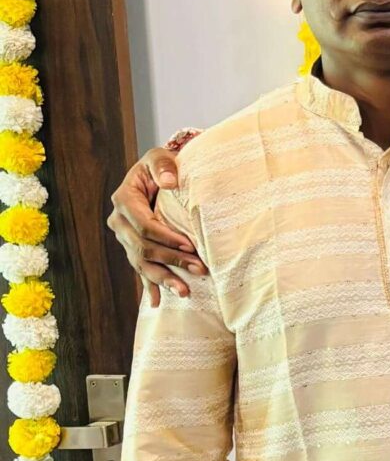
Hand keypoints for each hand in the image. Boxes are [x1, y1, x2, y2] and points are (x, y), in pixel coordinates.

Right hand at [108, 131, 202, 306]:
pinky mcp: (132, 248)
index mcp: (124, 200)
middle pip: (143, 247)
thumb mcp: (160, 158)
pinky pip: (140, 270)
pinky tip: (156, 303)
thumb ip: (164, 165)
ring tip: (184, 292)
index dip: (166, 237)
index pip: (144, 224)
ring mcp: (124, 238)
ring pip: (140, 263)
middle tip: (199, 268)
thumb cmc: (161, 166)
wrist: (156, 177)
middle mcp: (119, 221)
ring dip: (163, 279)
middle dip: (171, 260)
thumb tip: (170, 182)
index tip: (189, 245)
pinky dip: (149, 286)